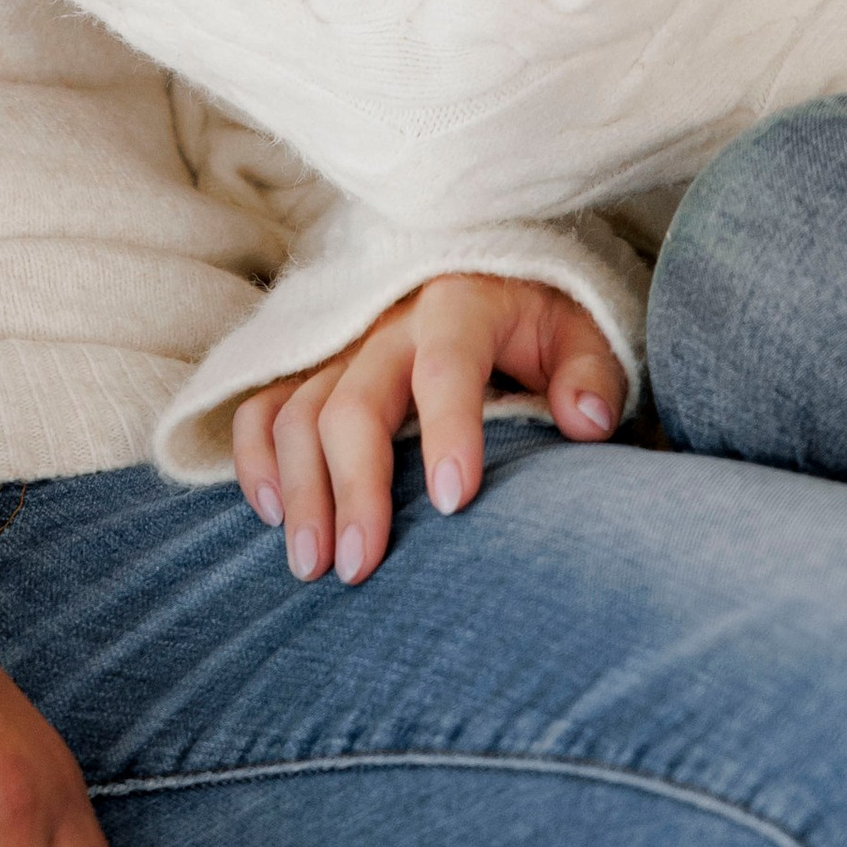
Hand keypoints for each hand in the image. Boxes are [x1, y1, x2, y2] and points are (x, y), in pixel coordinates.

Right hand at [230, 275, 628, 587]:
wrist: (496, 279)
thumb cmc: (542, 324)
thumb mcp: (584, 334)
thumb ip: (591, 374)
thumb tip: (585, 420)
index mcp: (460, 304)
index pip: (447, 365)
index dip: (447, 431)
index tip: (453, 504)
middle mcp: (389, 322)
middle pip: (353, 403)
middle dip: (354, 489)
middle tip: (361, 567)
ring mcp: (342, 346)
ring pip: (297, 412)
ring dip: (299, 491)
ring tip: (312, 566)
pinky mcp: (313, 367)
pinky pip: (263, 405)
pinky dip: (256, 458)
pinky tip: (271, 515)